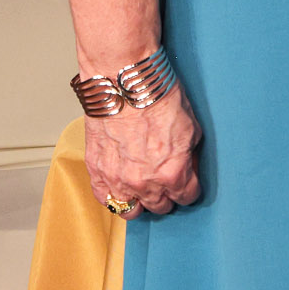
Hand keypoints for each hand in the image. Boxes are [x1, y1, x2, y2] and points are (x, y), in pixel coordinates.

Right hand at [85, 90, 200, 217]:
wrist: (123, 78)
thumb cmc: (156, 95)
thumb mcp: (191, 127)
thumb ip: (189, 155)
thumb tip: (187, 167)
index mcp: (173, 173)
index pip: (186, 196)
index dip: (188, 187)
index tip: (186, 180)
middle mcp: (145, 183)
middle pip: (160, 206)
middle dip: (166, 193)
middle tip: (164, 178)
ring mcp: (118, 179)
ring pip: (132, 210)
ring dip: (139, 200)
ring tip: (141, 186)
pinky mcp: (96, 169)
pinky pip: (104, 198)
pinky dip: (112, 194)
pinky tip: (119, 185)